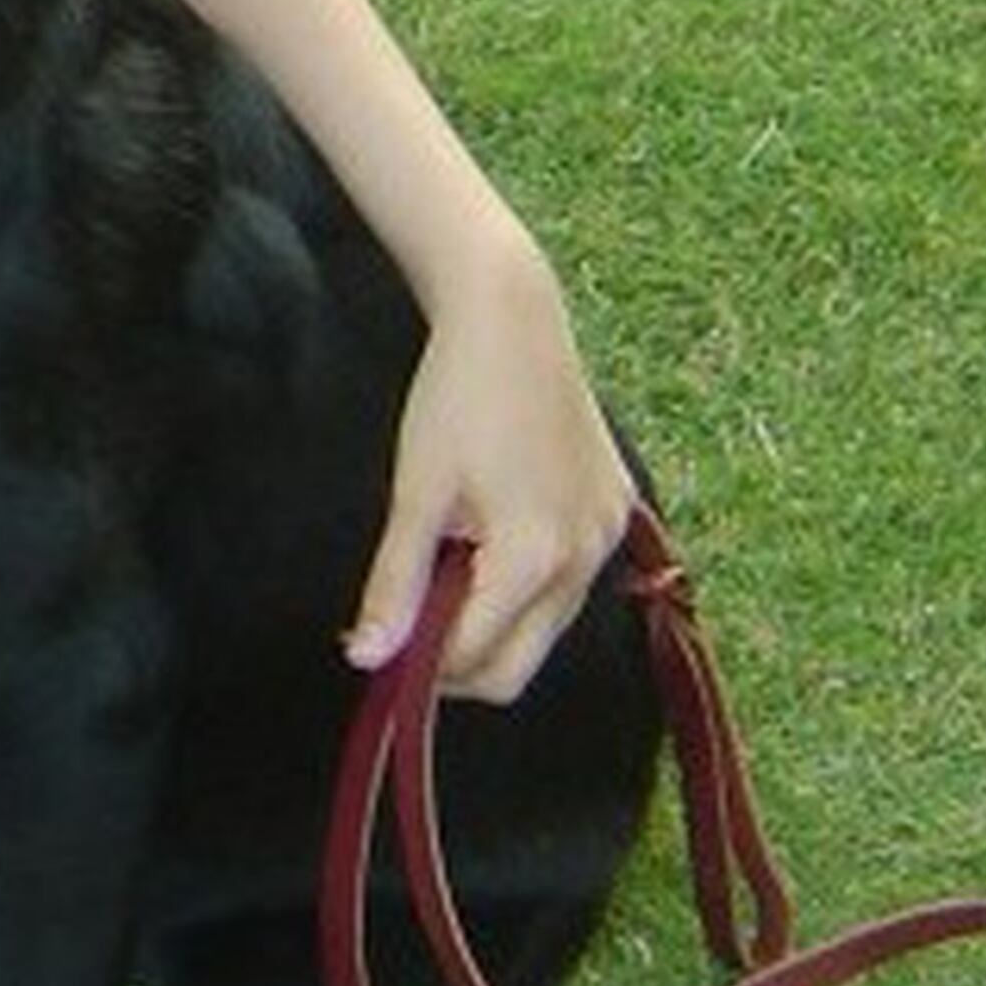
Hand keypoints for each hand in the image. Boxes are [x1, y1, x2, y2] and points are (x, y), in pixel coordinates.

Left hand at [344, 228, 637, 703]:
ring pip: (547, 627)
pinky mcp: (617, 512)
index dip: (418, 668)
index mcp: (536, 556)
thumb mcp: (415, 492)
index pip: (474, 658)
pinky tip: (486, 544)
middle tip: (404, 625)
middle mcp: (588, 557)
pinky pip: (571, 583)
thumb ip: (395, 583)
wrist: (511, 318)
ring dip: (493, 622)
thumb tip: (367, 658)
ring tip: (442, 570)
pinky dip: (526, 587)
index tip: (375, 650)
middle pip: (519, 664)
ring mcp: (610, 535)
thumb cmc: (455, 397)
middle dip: (458, 660)